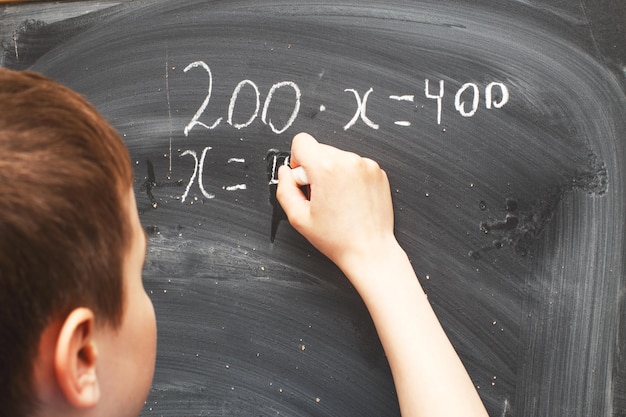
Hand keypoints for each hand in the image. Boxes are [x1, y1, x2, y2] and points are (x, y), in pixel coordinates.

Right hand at [276, 132, 397, 275]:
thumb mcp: (298, 217)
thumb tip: (285, 172)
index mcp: (326, 168)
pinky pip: (354, 165)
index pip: (301, 141)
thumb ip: (284, 189)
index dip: (297, 160)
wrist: (369, 250)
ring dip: (333, 172)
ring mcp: (366, 165)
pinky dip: (349, 177)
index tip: (304, 178)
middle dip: (315, 168)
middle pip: (319, 149)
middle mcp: (348, 161)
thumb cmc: (337, 238)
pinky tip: (350, 198)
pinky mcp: (377, 171)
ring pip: (338, 157)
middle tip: (320, 195)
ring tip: (337, 199)